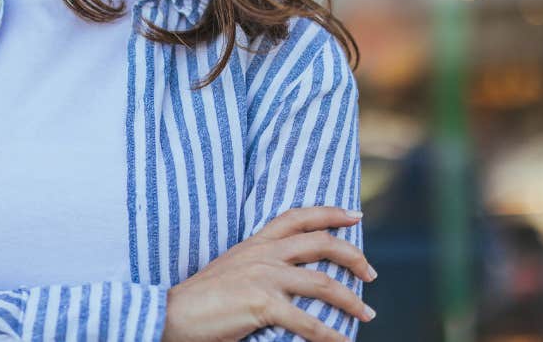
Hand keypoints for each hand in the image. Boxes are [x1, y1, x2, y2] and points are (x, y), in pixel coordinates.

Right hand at [161, 206, 375, 341]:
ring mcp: (264, 277)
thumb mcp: (232, 270)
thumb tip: (286, 276)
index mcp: (255, 243)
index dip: (329, 213)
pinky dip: (331, 336)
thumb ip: (258, 266)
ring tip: (367, 314)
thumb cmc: (201, 300)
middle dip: (353, 256)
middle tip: (370, 273)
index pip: (298, 217)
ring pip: (323, 283)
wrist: (172, 314)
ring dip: (352, 300)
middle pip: (320, 243)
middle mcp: (263, 254)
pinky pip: (308, 322)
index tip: (355, 216)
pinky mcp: (262, 304)